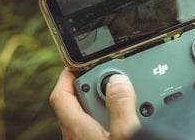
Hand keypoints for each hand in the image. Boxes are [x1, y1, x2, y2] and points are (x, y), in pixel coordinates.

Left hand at [49, 17, 194, 139]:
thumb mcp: (125, 135)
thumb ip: (121, 106)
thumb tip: (118, 80)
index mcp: (77, 128)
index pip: (60, 95)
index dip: (67, 75)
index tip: (79, 63)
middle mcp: (78, 138)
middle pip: (78, 104)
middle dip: (96, 88)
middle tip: (115, 78)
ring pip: (92, 120)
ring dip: (109, 107)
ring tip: (132, 101)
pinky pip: (102, 132)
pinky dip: (115, 124)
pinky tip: (134, 124)